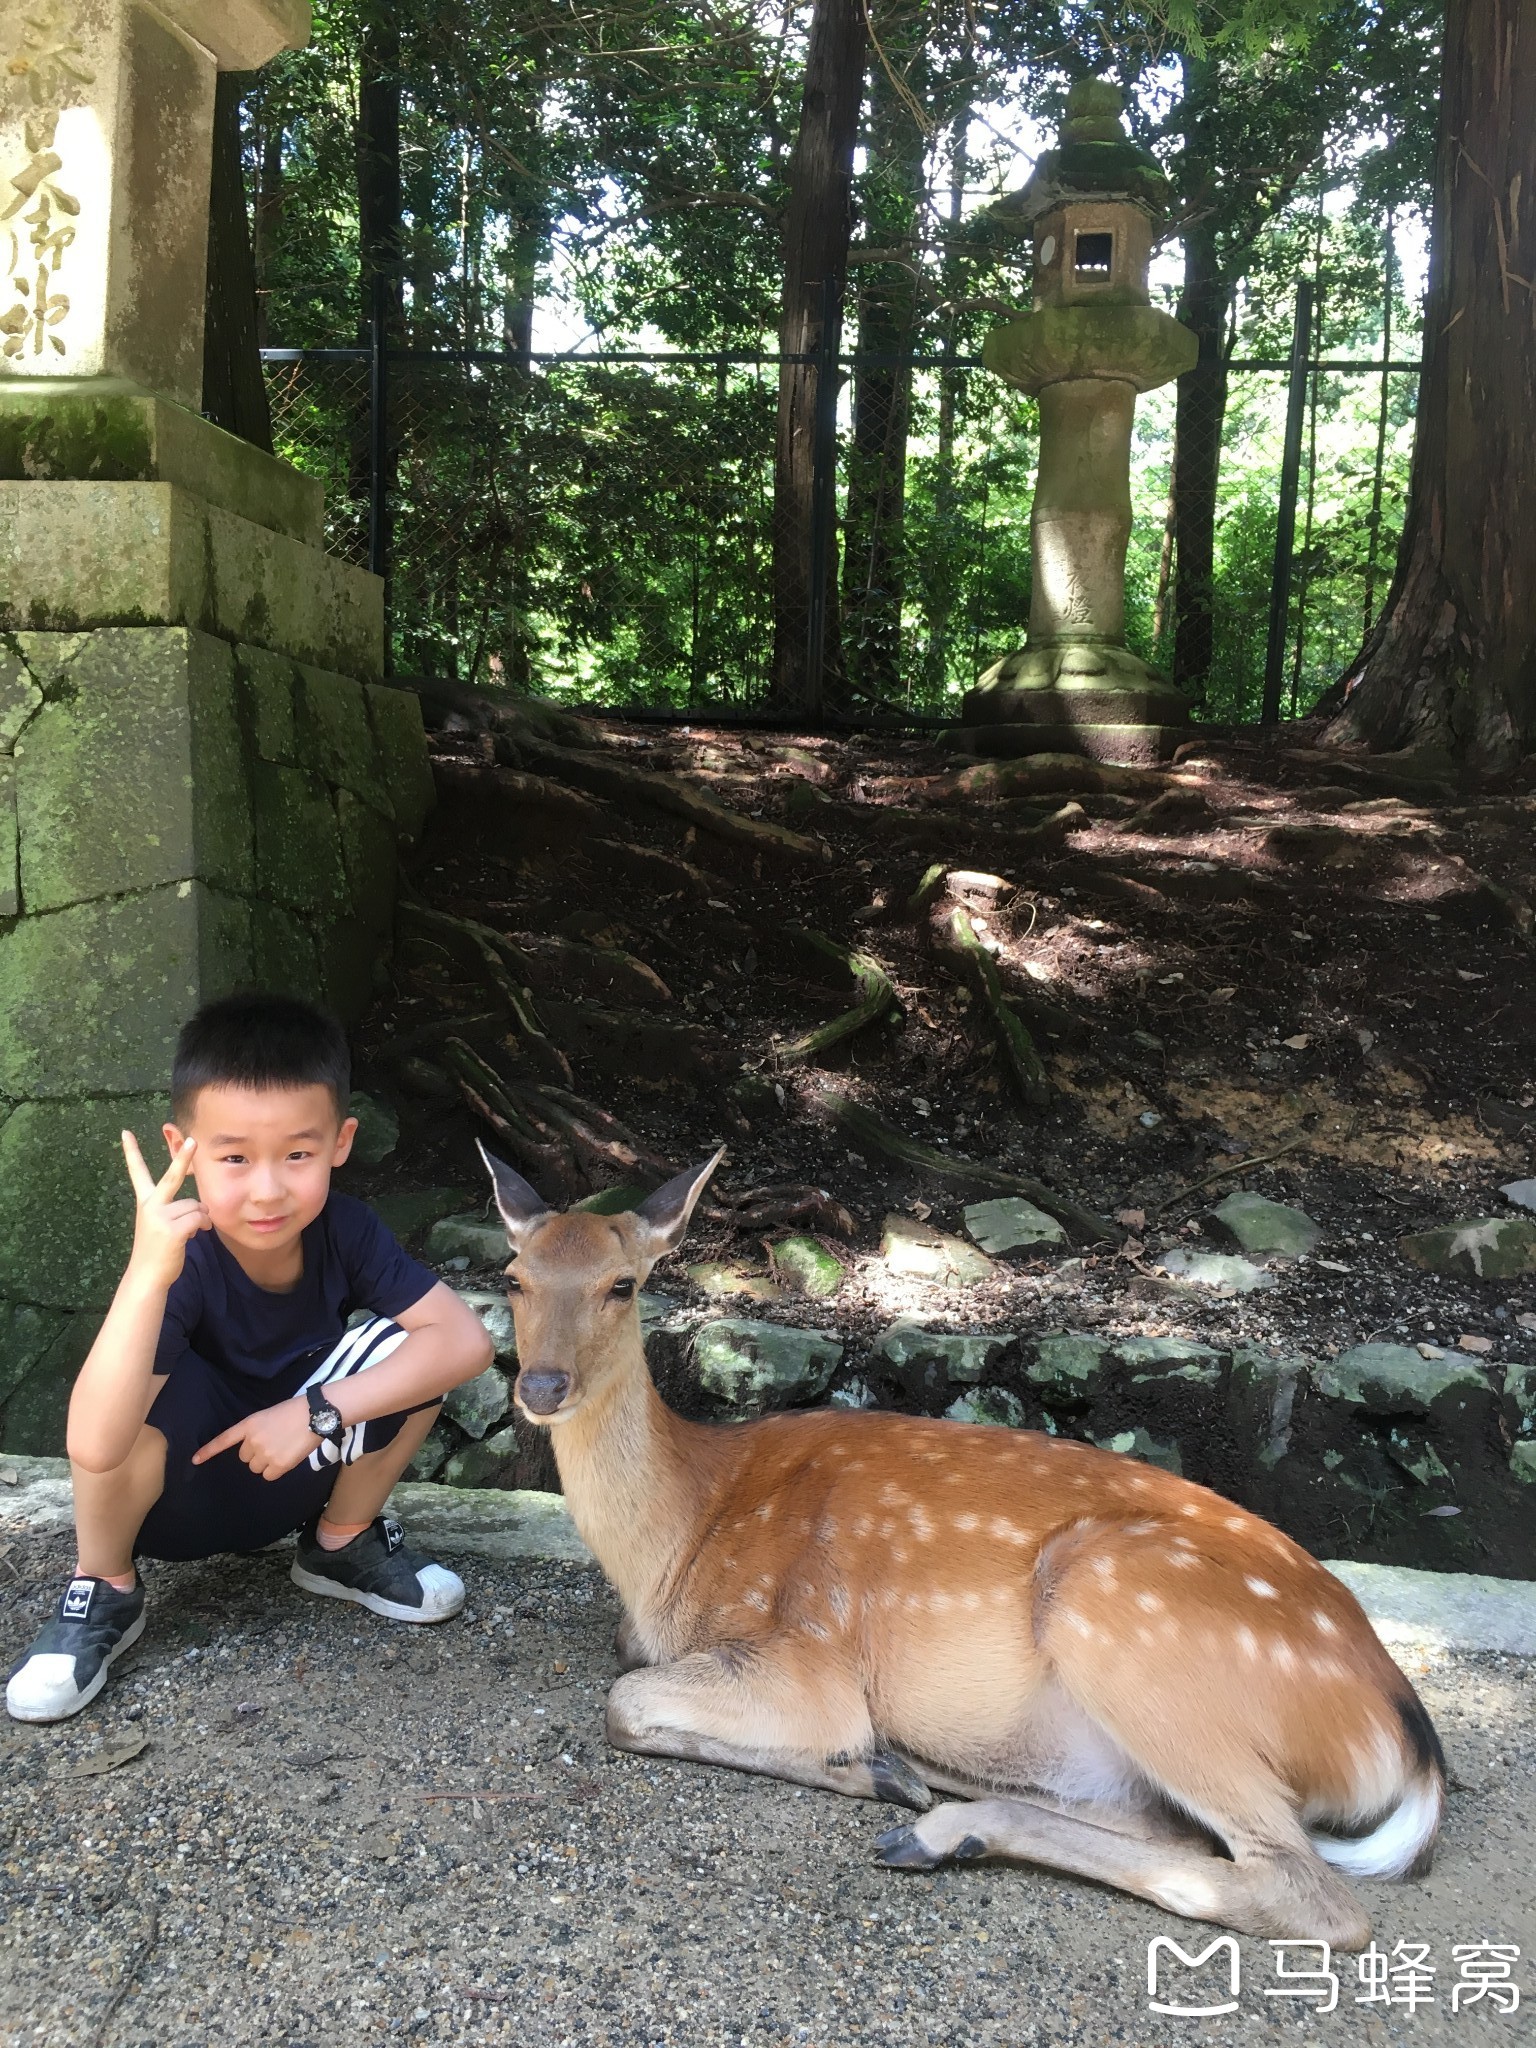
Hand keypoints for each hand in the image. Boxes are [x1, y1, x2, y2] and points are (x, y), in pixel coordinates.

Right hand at [122, 1131, 211, 1289]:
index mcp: (145, 1202)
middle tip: (193, 1140)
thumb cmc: (157, 1250)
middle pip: (171, 1176)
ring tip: (189, 1232)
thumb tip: (202, 1208)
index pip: (137, 1172)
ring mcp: (161, 1217)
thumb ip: (174, 1210)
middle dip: (183, 1157)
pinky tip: (195, 1236)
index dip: (131, 1152)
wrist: (147, 1276)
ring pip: (196, 1206)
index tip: (125, 1132)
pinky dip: (203, 1226)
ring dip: (200, 1218)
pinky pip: (199, 1219)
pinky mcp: (173, 1230)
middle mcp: (150, 1205)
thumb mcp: (159, 1224)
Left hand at [193, 1395, 316, 1481]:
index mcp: (249, 1425)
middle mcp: (253, 1440)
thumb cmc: (294, 1411)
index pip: (224, 1440)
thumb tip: (255, 1449)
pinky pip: (269, 1475)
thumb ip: (257, 1431)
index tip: (194, 1460)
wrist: (315, 1414)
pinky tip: (287, 1458)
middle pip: (244, 1458)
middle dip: (255, 1454)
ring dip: (265, 1463)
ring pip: (256, 1468)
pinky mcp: (278, 1465)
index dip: (208, 1451)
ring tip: (282, 1449)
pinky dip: (276, 1470)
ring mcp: (265, 1453)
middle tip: (273, 1443)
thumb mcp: (268, 1416)